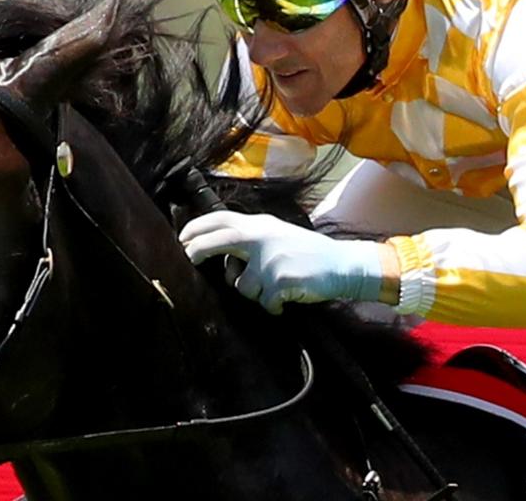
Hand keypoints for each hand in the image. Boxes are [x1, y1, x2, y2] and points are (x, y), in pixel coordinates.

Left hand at [179, 210, 386, 313]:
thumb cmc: (308, 253)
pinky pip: (265, 302)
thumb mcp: (278, 236)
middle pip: (221, 241)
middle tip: (189, 257)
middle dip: (199, 249)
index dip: (199, 226)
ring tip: (278, 285)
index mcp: (261, 225)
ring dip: (257, 294)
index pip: (223, 218)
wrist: (343, 265)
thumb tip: (222, 259)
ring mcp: (271, 259)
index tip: (183, 237)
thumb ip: (252, 240)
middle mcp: (264, 238)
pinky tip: (289, 297)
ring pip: (243, 287)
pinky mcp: (280, 280)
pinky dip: (274, 306)